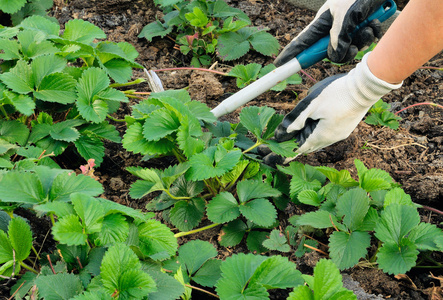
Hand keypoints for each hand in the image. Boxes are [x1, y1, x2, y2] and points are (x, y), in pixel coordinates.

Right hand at [274, 0, 384, 65]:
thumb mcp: (345, 15)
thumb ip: (338, 38)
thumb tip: (335, 56)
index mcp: (323, 21)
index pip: (302, 41)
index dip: (291, 53)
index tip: (279, 64)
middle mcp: (334, 27)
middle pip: (330, 52)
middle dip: (345, 51)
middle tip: (353, 46)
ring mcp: (348, 29)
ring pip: (350, 48)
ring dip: (362, 40)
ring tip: (368, 27)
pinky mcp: (362, 28)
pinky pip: (364, 41)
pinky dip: (372, 33)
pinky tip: (375, 22)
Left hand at [275, 53, 401, 154]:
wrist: (365, 88)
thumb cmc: (337, 93)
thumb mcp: (311, 105)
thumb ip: (296, 120)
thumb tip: (281, 134)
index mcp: (322, 136)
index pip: (299, 149)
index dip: (284, 153)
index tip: (272, 159)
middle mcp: (331, 139)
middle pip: (308, 147)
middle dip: (293, 147)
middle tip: (276, 147)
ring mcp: (339, 134)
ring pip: (317, 142)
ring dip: (305, 140)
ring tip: (291, 138)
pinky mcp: (344, 128)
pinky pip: (325, 136)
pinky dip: (315, 135)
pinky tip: (310, 128)